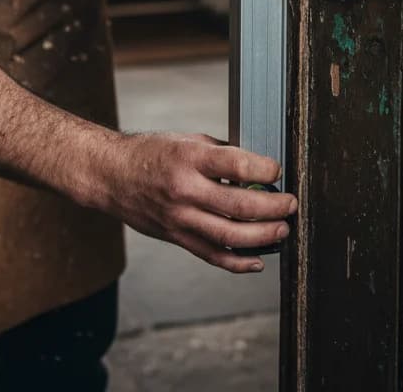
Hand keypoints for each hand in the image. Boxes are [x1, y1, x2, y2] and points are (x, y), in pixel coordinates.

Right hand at [87, 130, 297, 272]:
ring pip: (231, 236)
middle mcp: (184, 190)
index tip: (278, 169)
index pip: (236, 165)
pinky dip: (239, 262)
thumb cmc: (150, 153)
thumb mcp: (186, 140)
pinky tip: (257, 259)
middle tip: (291, 203)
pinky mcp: (177, 237)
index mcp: (188, 158)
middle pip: (240, 206)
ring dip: (264, 236)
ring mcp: (180, 218)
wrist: (111, 176)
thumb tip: (256, 166)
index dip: (265, 169)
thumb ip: (220, 153)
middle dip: (274, 207)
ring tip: (282, 229)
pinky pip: (212, 255)